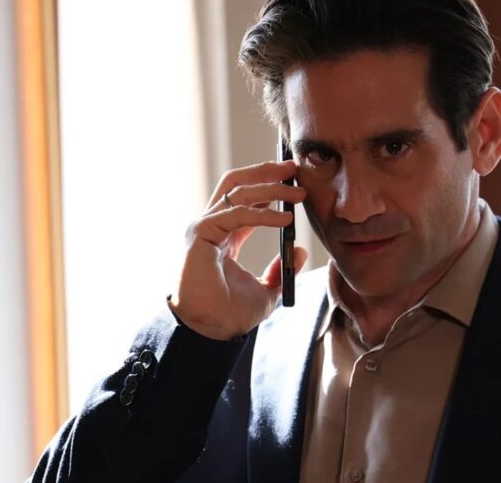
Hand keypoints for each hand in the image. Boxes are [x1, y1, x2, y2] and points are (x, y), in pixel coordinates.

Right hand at [170, 160, 307, 340]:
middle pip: (236, 183)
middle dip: (265, 171)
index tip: (295, 180)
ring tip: (298, 193)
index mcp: (225, 234)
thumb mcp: (267, 290)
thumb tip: (299, 251)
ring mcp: (203, 227)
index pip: (246, 198)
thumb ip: (281, 270)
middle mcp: (212, 225)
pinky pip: (236, 214)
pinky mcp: (201, 234)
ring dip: (271, 188)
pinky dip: (263, 214)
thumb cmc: (230, 314)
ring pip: (237, 192)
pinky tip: (285, 219)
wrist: (210, 332)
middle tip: (293, 168)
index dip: (270, 185)